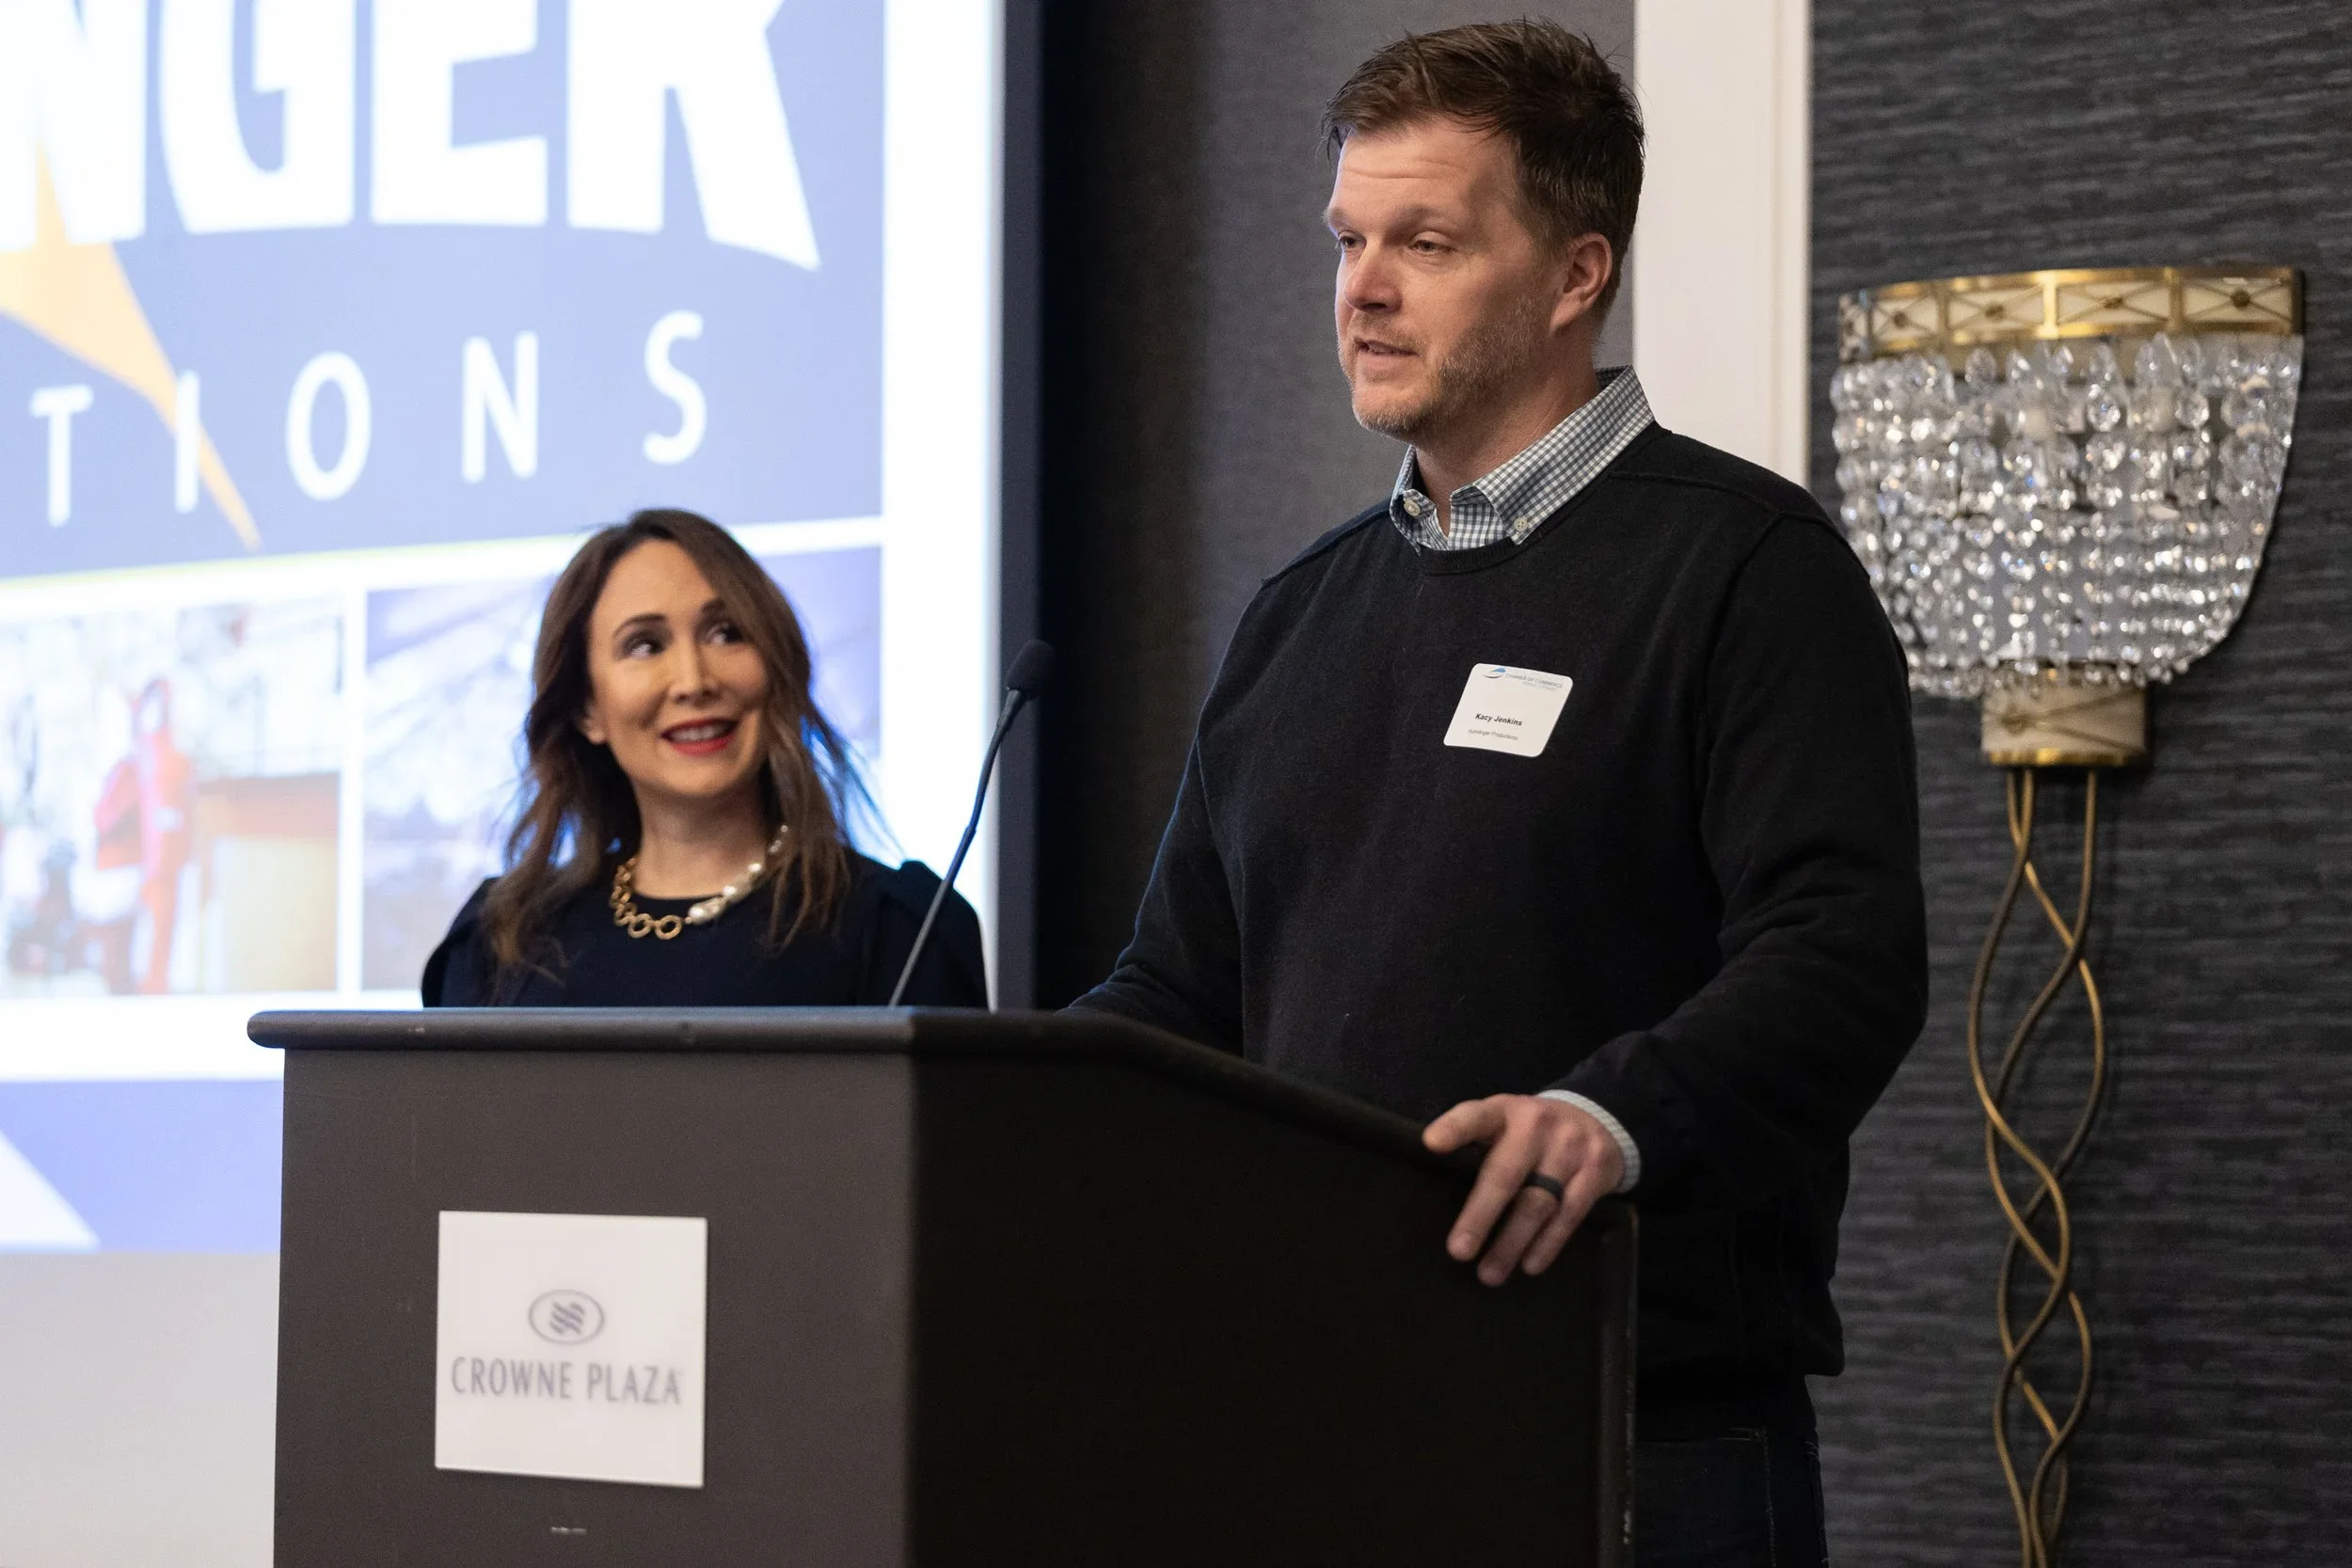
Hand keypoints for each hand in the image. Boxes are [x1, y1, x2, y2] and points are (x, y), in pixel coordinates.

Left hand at [1423, 1094, 1624, 1286]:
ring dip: (1511, 1243)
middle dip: (1480, 1215)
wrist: (1596, 1117)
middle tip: (1458, 1251)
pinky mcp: (1596, 1172)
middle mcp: (1536, 1125)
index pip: (1476, 1115)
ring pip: (1537, 1203)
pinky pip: (1569, 1215)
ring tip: (1489, 1274)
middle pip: (1506, 1174)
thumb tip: (1437, 1194)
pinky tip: (1529, 1265)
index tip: (1430, 1144)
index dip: (1454, 1128)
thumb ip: (1478, 1145)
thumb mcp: (1504, 1121)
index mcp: (1503, 1111)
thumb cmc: (1530, 1131)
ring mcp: (1569, 1148)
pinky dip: (1548, 1244)